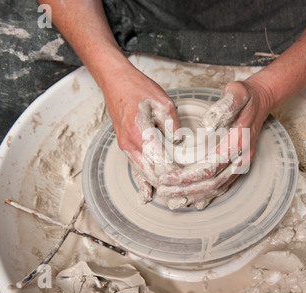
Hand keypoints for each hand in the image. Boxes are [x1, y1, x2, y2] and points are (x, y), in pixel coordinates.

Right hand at [101, 66, 180, 203]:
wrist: (115, 82)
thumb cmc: (138, 88)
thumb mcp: (163, 102)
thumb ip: (173, 125)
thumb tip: (181, 143)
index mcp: (141, 133)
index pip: (161, 164)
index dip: (176, 175)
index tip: (190, 180)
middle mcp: (130, 144)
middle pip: (152, 174)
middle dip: (170, 185)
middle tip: (187, 192)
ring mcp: (126, 147)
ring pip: (143, 174)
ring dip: (159, 185)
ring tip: (175, 197)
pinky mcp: (126, 147)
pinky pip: (135, 168)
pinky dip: (143, 182)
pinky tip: (147, 195)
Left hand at [158, 79, 274, 209]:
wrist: (262, 101)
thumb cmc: (245, 97)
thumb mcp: (237, 92)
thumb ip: (225, 106)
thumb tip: (208, 125)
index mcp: (237, 142)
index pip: (209, 167)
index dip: (187, 176)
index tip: (167, 177)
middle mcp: (241, 158)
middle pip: (211, 183)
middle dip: (185, 190)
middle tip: (163, 191)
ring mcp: (241, 164)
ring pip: (217, 188)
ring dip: (193, 196)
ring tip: (172, 200)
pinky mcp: (239, 166)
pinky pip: (223, 186)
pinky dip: (207, 196)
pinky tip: (193, 202)